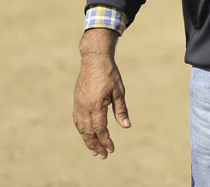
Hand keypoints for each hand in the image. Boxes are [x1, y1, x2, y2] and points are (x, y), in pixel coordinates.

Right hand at [73, 28, 129, 158]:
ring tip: (94, 150)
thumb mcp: (119, 91)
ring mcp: (78, 105)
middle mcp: (84, 107)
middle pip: (89, 132)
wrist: (94, 60)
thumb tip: (126, 126)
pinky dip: (82, 130)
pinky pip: (77, 120)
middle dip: (96, 145)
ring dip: (87, 140)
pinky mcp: (76, 102)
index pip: (100, 129)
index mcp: (96, 105)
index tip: (112, 149)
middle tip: (103, 156)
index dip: (106, 141)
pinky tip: (86, 134)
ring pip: (81, 128)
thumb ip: (121, 110)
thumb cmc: (110, 74)